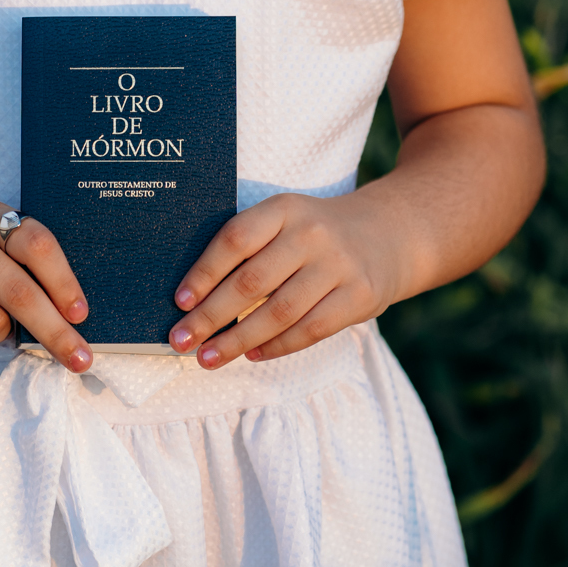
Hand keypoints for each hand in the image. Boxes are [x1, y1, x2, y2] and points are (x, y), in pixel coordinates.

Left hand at [167, 191, 401, 367]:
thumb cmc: (315, 234)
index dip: (204, 272)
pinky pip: (310, 329)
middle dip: (211, 315)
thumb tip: (194, 297)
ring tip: (208, 357)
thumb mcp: (285, 220)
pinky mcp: (359, 295)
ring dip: (238, 340)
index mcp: (284, 209)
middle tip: (181, 340)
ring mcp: (339, 265)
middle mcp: (312, 233)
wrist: (387, 234)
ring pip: (279, 312)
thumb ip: (249, 246)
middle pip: (252, 281)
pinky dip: (276, 346)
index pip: (235, 239)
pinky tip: (252, 355)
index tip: (180, 302)